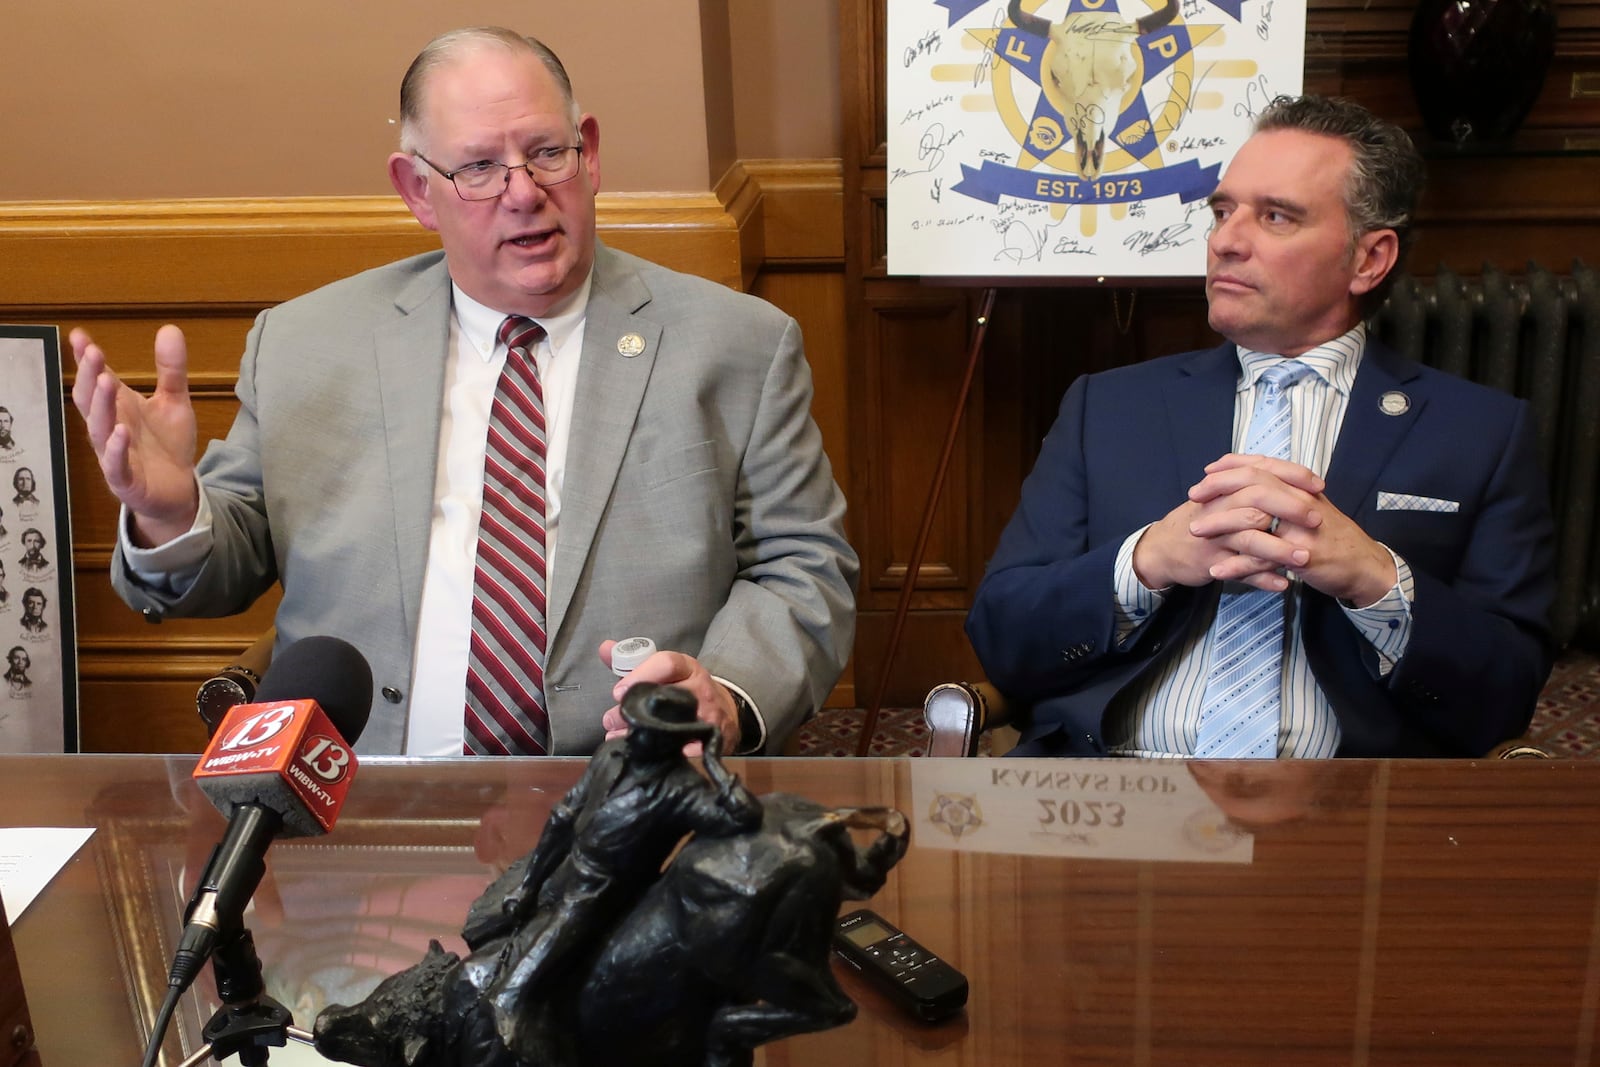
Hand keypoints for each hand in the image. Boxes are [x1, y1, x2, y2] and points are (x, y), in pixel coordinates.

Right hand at [68, 325, 200, 545]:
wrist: (178, 491)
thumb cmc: (168, 445)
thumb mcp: (174, 402)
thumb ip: (171, 370)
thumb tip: (170, 329)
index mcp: (118, 408)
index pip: (97, 380)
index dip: (87, 359)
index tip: (80, 335)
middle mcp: (110, 428)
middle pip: (91, 401)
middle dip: (90, 377)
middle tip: (94, 353)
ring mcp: (114, 454)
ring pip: (100, 430)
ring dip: (101, 406)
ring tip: (105, 382)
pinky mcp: (126, 480)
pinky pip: (116, 464)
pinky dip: (117, 449)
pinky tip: (122, 431)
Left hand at [598, 642, 739, 755]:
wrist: (724, 712)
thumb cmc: (687, 688)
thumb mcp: (666, 670)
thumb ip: (633, 661)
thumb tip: (604, 648)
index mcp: (689, 668)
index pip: (667, 664)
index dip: (640, 676)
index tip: (617, 691)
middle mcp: (700, 690)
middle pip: (665, 697)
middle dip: (632, 710)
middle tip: (610, 719)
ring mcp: (707, 716)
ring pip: (670, 726)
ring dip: (638, 734)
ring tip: (617, 736)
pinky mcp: (708, 741)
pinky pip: (680, 750)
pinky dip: (657, 754)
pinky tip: (639, 754)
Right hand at [1133, 453, 1323, 590]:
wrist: (1161, 548)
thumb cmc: (1197, 521)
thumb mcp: (1217, 496)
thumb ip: (1245, 484)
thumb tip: (1282, 472)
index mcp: (1225, 489)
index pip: (1261, 473)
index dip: (1291, 477)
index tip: (1318, 485)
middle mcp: (1219, 509)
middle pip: (1258, 502)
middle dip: (1290, 509)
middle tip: (1317, 520)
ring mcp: (1215, 538)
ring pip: (1251, 540)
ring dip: (1280, 550)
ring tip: (1305, 559)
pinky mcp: (1211, 563)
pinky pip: (1240, 571)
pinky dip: (1262, 579)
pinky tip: (1282, 584)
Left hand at [1196, 454, 1394, 602]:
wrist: (1365, 565)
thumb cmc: (1333, 537)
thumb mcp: (1312, 507)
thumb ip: (1287, 494)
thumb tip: (1257, 479)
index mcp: (1300, 489)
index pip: (1262, 467)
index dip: (1232, 466)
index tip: (1207, 471)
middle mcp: (1300, 502)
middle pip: (1254, 485)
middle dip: (1219, 488)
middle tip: (1193, 496)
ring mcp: (1301, 529)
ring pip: (1254, 520)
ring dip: (1220, 524)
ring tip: (1195, 530)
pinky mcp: (1301, 557)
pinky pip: (1262, 559)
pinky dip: (1237, 565)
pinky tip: (1216, 570)